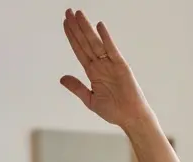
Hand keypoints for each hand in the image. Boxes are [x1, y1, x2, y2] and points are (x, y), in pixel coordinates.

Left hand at [60, 9, 147, 126]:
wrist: (131, 118)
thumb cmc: (114, 111)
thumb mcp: (91, 100)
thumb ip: (77, 88)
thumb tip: (62, 79)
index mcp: (93, 72)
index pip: (79, 50)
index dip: (72, 36)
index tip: (65, 23)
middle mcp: (100, 65)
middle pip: (85, 42)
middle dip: (76, 27)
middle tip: (68, 12)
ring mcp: (110, 64)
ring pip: (95, 43)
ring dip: (87, 28)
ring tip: (78, 15)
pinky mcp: (121, 66)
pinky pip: (111, 49)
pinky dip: (106, 38)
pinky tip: (99, 26)